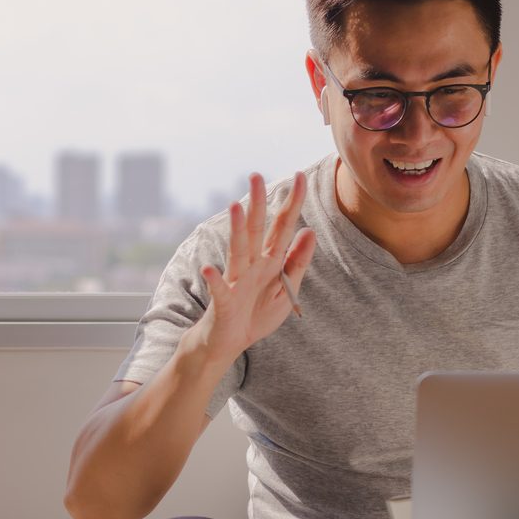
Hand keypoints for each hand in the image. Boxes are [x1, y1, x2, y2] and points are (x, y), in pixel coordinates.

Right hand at [191, 172, 315, 362]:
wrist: (230, 342)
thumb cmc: (256, 314)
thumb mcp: (286, 289)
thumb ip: (297, 261)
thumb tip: (308, 230)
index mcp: (270, 261)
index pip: (282, 227)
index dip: (291, 204)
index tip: (299, 176)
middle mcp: (252, 265)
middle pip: (255, 230)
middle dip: (257, 203)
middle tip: (256, 175)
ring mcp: (236, 281)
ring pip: (237, 251)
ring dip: (236, 230)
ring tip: (236, 207)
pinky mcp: (224, 302)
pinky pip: (219, 289)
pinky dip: (214, 280)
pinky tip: (209, 269)